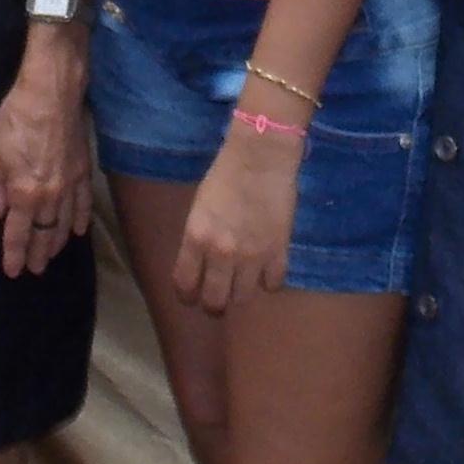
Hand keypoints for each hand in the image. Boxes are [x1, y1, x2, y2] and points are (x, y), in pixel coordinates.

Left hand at [0, 28, 93, 277]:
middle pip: (45, 234)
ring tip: (52, 255)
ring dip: (58, 242)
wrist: (52, 94)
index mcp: (24, 195)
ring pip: (65, 224)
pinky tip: (79, 231)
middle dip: (38, 254)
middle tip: (34, 270)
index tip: (13, 271)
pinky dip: (80, 220)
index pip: (18, 234)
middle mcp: (50, 197)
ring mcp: (70, 185)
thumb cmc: (16, 120)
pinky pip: (83, 204)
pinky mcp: (83, 171)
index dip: (14, 254)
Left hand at [173, 126, 298, 316]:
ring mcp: (251, 256)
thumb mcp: (200, 208)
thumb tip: (201, 264)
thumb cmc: (226, 175)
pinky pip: (273, 284)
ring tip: (242, 285)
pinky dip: (269, 281)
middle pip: (214, 301)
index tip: (191, 296)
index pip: (184, 284)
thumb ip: (199, 239)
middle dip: (213, 305)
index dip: (187, 296)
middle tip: (217, 300)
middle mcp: (221, 253)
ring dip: (241, 294)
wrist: (262, 158)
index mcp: (196, 238)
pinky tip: (266, 270)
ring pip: (243, 298)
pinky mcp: (278, 252)